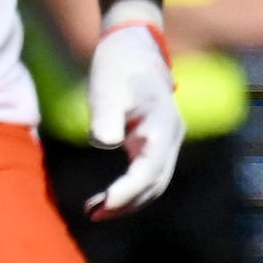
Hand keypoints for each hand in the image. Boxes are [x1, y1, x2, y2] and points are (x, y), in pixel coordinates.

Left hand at [83, 1, 184, 219]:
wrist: (133, 48)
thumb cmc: (118, 66)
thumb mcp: (107, 87)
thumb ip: (106, 115)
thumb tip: (105, 142)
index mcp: (162, 126)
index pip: (149, 170)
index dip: (129, 191)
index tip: (105, 205)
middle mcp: (170, 137)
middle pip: (155, 183)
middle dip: (126, 204)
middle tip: (92, 215)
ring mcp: (165, 141)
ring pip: (153, 183)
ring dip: (127, 201)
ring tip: (93, 211)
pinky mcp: (154, 143)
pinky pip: (146, 174)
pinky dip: (128, 190)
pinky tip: (102, 198)